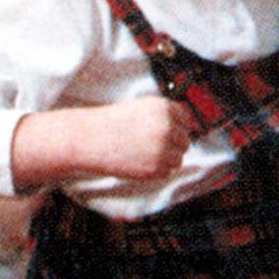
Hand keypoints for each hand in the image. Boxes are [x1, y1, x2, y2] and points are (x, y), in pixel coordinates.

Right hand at [10, 95, 193, 186]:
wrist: (88, 139)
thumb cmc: (112, 123)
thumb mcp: (141, 108)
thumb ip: (166, 114)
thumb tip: (190, 125)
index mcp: (164, 109)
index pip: (186, 119)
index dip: (176, 126)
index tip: (165, 131)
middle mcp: (168, 127)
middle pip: (186, 140)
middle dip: (172, 144)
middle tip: (150, 145)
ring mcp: (163, 148)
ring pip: (179, 157)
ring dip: (166, 158)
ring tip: (143, 154)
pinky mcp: (156, 167)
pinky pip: (168, 171)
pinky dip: (157, 170)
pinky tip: (139, 162)